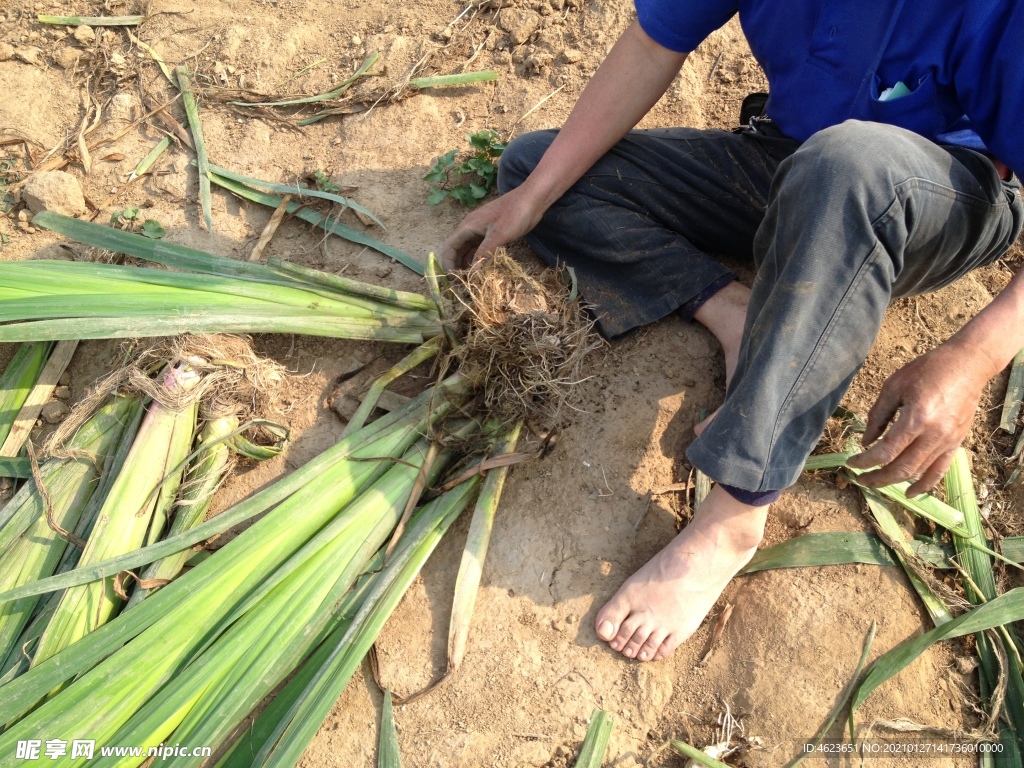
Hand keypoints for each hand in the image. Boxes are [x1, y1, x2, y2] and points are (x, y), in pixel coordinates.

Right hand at [440, 184, 545, 270]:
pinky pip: (479, 247)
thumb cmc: (514, 214)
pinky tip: (481, 269)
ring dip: (466, 263)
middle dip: (456, 265)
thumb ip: (484, 254)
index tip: (451, 279)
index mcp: (468, 226)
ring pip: (468, 249)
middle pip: (457, 248)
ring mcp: (481, 229)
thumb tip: (472, 274)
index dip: (447, 262)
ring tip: (469, 279)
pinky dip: (477, 258)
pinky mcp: (492, 232)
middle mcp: (471, 227)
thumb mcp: (499, 235)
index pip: (450, 246)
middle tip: (460, 283)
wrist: (532, 199)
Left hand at [846, 342, 990, 495]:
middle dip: (877, 478)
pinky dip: (924, 484)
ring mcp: (948, 441)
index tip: (851, 463)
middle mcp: (934, 435)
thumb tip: (866, 441)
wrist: (968, 365)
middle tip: (860, 479)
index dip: (865, 461)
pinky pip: (940, 471)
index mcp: (916, 418)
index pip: (885, 451)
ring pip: (918, 472)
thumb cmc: (927, 370)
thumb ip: (878, 415)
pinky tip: (910, 493)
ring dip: (895, 481)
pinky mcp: (957, 443)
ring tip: (877, 482)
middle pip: (901, 468)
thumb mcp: (894, 386)